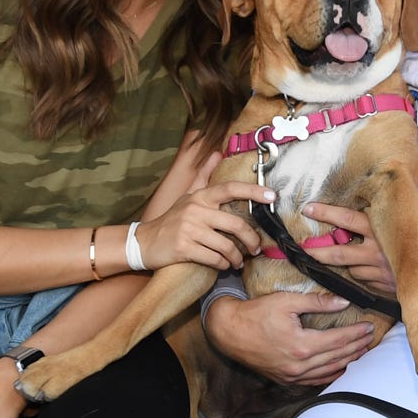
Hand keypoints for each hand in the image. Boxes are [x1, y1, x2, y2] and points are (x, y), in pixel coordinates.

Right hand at [141, 180, 271, 270]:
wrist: (146, 241)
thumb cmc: (172, 219)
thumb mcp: (187, 195)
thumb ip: (204, 175)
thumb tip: (217, 153)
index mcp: (200, 197)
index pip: (230, 189)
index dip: (253, 192)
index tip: (271, 196)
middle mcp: (196, 210)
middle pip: (235, 224)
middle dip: (251, 239)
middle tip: (256, 248)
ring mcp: (189, 230)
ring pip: (226, 246)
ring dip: (237, 257)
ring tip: (239, 261)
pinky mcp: (184, 248)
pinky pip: (214, 259)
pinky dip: (223, 264)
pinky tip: (224, 265)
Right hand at [205, 289, 379, 387]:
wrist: (229, 332)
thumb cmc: (256, 314)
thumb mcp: (287, 301)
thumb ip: (317, 302)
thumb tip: (343, 302)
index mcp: (302, 345)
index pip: (338, 340)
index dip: (356, 334)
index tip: (369, 327)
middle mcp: (299, 365)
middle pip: (337, 357)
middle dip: (356, 347)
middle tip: (371, 339)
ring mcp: (292, 376)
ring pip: (328, 372)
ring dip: (348, 362)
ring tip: (362, 353)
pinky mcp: (285, 380)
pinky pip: (314, 381)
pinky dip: (330, 375)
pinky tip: (340, 369)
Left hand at [306, 201, 417, 292]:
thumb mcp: (414, 206)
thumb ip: (394, 202)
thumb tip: (385, 185)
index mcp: (381, 228)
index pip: (345, 219)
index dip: (325, 213)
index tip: (309, 208)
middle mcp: (377, 252)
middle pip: (337, 254)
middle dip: (317, 251)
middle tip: (303, 248)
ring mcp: (382, 273)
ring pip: (350, 270)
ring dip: (344, 265)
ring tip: (337, 259)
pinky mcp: (390, 288)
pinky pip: (367, 284)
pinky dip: (363, 277)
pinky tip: (364, 271)